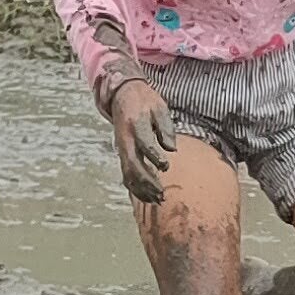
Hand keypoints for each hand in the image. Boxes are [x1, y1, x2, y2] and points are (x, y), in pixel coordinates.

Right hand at [107, 82, 183, 205]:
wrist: (122, 95)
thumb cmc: (145, 101)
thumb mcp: (159, 107)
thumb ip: (166, 128)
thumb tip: (172, 149)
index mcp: (136, 124)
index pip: (144, 143)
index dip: (154, 157)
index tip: (166, 166)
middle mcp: (126, 139)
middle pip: (133, 165)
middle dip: (147, 183)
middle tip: (162, 195)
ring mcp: (122, 148)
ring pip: (128, 174)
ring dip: (141, 189)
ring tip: (157, 200)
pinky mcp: (122, 153)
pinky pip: (126, 174)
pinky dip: (135, 188)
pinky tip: (146, 196)